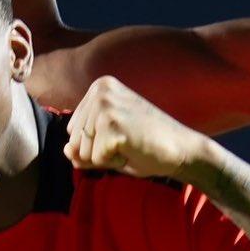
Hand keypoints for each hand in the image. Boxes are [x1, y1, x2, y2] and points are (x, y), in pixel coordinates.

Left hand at [63, 75, 205, 180]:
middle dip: (98, 152)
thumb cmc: (146, 146)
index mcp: (99, 87)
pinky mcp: (113, 125)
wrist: (183, 150)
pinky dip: (114, 163)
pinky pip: (96, 159)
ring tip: (131, 145)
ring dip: (106, 158)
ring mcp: (106, 106)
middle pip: (74, 141)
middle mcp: (100, 91)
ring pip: (82, 152)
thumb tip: (66, 151)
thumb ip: (82, 148)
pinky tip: (134, 150)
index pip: (72, 130)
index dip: (96, 143)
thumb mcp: (107, 143)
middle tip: (128, 142)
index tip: (122, 136)